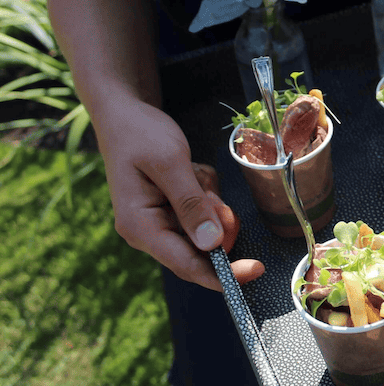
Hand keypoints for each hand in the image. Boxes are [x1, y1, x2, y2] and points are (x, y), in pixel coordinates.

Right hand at [99, 99, 264, 289]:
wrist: (124, 114)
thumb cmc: (140, 134)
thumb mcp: (170, 162)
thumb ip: (191, 203)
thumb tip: (212, 244)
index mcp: (140, 226)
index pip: (186, 264)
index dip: (223, 274)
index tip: (256, 270)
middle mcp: (148, 231)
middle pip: (201, 247)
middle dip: (216, 217)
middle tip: (205, 183)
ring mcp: (161, 222)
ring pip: (207, 226)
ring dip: (210, 198)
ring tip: (191, 170)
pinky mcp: (172, 210)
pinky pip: (205, 210)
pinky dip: (207, 189)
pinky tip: (191, 170)